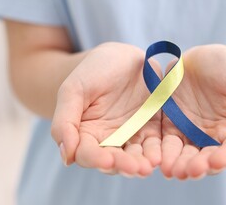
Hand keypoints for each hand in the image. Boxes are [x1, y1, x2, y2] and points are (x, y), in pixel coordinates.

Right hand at [51, 42, 161, 176]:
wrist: (121, 56)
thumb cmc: (93, 70)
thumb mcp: (73, 90)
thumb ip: (65, 121)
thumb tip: (66, 156)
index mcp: (86, 133)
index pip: (87, 154)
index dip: (96, 159)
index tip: (107, 160)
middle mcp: (108, 139)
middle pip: (114, 160)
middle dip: (124, 165)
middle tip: (136, 168)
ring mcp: (131, 135)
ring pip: (135, 156)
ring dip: (142, 163)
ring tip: (150, 166)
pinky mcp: (151, 128)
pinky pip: (154, 143)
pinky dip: (157, 151)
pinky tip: (160, 155)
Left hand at [160, 45, 225, 178]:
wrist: (204, 56)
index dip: (225, 158)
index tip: (216, 162)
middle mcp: (212, 139)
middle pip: (205, 159)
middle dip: (198, 166)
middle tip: (188, 171)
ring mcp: (190, 133)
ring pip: (184, 154)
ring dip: (178, 164)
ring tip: (171, 170)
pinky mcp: (170, 126)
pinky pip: (165, 141)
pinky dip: (161, 151)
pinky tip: (157, 158)